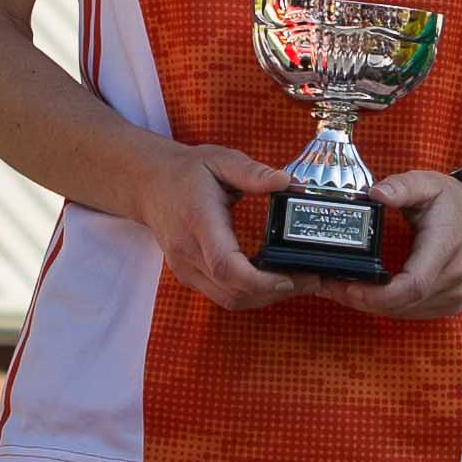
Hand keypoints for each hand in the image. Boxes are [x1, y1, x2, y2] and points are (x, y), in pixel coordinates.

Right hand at [130, 139, 301, 313]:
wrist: (150, 185)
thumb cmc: (187, 172)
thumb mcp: (220, 160)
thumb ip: (253, 173)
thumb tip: (286, 182)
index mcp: (198, 222)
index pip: (226, 265)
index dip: (261, 280)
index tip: (291, 276)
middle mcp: (189, 252)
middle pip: (234, 291)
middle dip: (276, 291)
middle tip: (311, 280)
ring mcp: (186, 269)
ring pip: (230, 300)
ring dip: (266, 297)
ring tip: (297, 282)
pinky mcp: (190, 277)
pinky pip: (223, 296)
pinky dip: (251, 295)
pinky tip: (272, 281)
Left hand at [336, 169, 461, 316]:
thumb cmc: (454, 202)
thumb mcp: (428, 183)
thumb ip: (401, 187)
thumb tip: (375, 194)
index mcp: (445, 249)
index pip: (412, 285)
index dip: (376, 294)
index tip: (345, 285)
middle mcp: (452, 279)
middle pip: (400, 303)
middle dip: (359, 298)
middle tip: (326, 284)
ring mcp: (453, 296)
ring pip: (403, 312)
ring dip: (369, 305)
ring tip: (338, 288)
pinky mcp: (449, 304)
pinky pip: (411, 313)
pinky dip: (386, 307)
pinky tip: (365, 294)